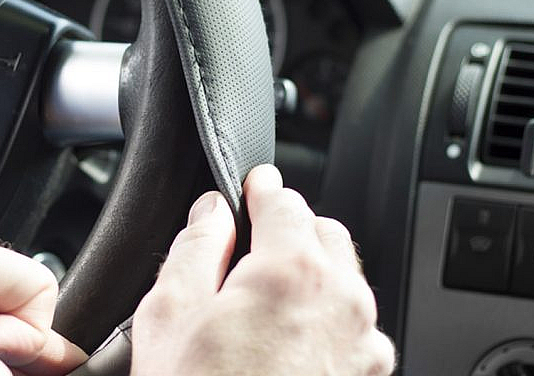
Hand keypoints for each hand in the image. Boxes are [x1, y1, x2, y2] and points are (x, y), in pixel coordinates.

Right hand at [131, 165, 394, 374]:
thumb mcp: (170, 316)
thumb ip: (195, 247)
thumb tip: (211, 213)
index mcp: (293, 271)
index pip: (285, 200)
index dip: (261, 189)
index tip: (253, 187)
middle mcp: (343, 301)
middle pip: (324, 233)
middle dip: (291, 229)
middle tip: (249, 249)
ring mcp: (364, 345)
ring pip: (345, 279)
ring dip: (312, 273)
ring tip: (264, 304)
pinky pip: (355, 325)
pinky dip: (328, 318)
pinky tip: (286, 343)